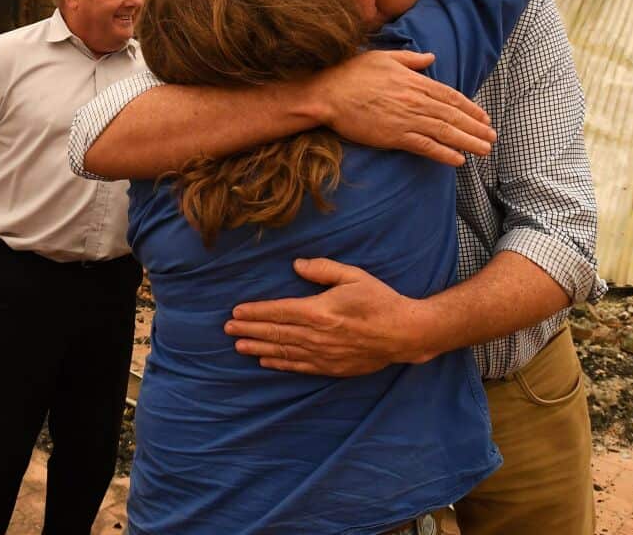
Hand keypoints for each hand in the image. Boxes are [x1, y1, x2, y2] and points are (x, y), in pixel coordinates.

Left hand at [224, 258, 441, 376]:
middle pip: (276, 332)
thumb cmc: (380, 301)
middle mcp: (318, 335)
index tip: (236, 312)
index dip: (256, 312)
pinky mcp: (332, 367)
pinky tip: (265, 361)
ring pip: (284, 351)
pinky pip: (300, 367)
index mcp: (320, 311)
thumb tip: (297, 265)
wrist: (406, 333)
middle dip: (249, 330)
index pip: (279, 311)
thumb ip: (323, 269)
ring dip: (259, 348)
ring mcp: (324, 354)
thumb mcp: (353, 276)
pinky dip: (280, 364)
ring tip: (238, 346)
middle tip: (227, 329)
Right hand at [309, 49, 493, 165]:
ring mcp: (406, 119)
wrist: (328, 93)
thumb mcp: (384, 57)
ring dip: (468, 141)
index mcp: (415, 81)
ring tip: (484, 150)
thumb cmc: (351, 73)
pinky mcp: (394, 136)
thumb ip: (411, 59)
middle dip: (476, 127)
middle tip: (492, 137)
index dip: (471, 108)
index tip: (484, 117)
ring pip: (445, 132)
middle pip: (453, 116)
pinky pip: (425, 146)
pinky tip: (458, 160)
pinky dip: (444, 153)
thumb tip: (431, 57)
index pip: (450, 96)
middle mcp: (416, 100)